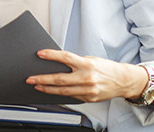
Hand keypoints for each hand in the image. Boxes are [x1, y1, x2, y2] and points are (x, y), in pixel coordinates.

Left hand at [26, 50, 148, 102]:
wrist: (123, 80)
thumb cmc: (106, 68)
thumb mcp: (91, 60)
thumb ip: (75, 62)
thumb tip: (58, 63)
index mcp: (86, 64)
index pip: (65, 58)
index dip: (51, 55)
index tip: (40, 54)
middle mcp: (86, 78)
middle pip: (59, 79)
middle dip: (42, 79)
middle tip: (30, 78)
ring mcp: (87, 90)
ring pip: (62, 91)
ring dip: (47, 89)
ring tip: (37, 86)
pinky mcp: (88, 99)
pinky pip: (71, 96)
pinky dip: (59, 94)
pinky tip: (51, 92)